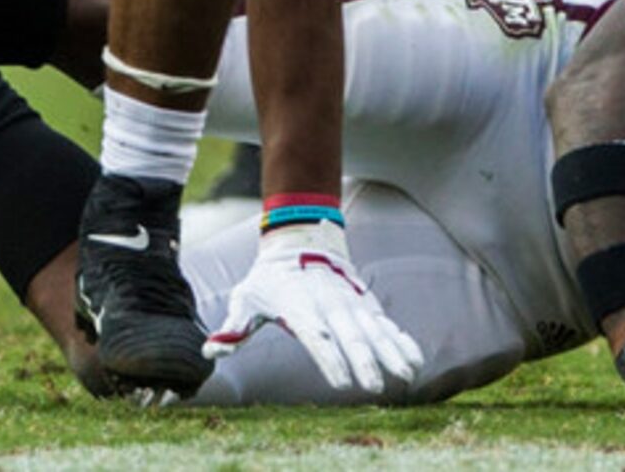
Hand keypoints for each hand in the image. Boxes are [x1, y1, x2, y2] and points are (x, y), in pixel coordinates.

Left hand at [202, 226, 423, 395]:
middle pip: (349, 335)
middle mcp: (329, 304)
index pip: (316, 335)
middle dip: (363, 360)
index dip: (329, 358)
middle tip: (375, 386)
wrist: (303, 238)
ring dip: (390, 352)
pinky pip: (385, 325)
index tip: (342, 382)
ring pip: (374, 331)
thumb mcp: (247, 296)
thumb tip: (210, 350)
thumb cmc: (270, 278)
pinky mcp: (365, 304)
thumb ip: (234, 327)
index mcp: (299, 305)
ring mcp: (350, 303)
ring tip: (407, 375)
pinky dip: (400, 341)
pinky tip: (413, 360)